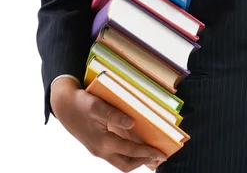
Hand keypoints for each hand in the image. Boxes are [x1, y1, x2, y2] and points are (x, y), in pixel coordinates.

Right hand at [50, 77, 166, 170]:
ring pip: (120, 161)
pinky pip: (115, 154)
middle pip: (125, 164)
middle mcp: (100, 150)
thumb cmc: (80, 103)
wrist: (63, 105)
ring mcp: (98, 149)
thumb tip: (132, 123)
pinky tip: (135, 146)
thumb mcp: (97, 106)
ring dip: (136, 159)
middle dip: (143, 161)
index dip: (147, 152)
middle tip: (159, 156)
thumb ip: (114, 115)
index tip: (161, 153)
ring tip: (151, 154)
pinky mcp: (97, 145)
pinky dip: (128, 154)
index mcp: (103, 142)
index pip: (130, 151)